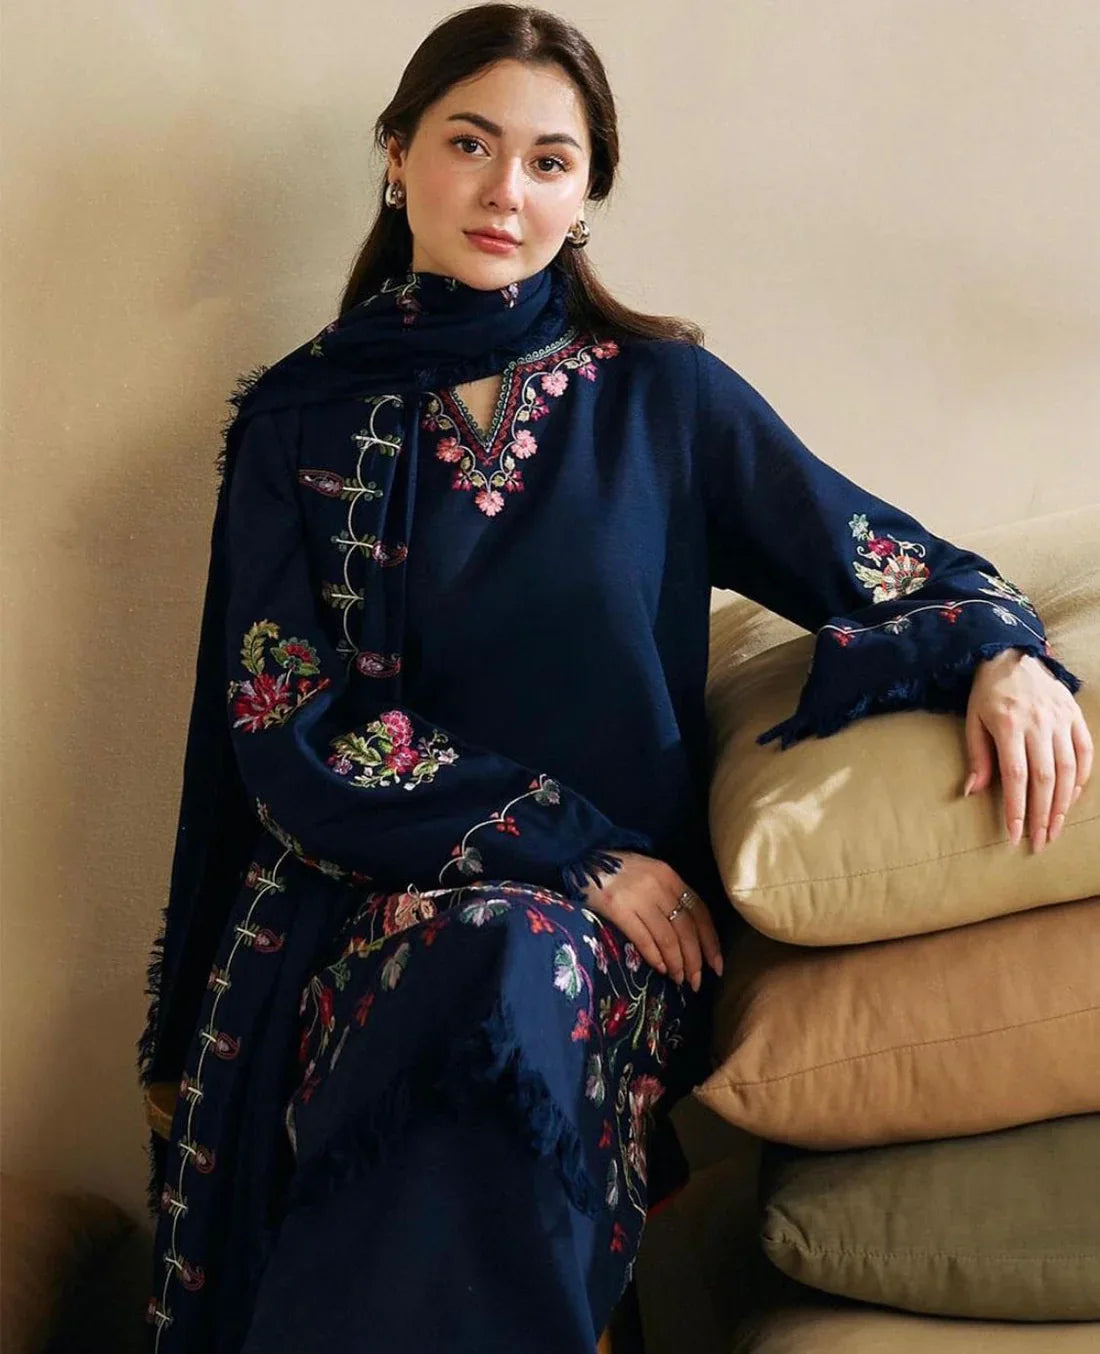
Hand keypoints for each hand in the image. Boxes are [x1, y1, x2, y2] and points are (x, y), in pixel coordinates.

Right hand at [574, 851, 723, 990]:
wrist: (583, 858)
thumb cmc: (620, 871)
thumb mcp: (651, 875)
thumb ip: (669, 896)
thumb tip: (688, 936)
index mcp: (670, 877)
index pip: (700, 913)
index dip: (711, 942)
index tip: (716, 966)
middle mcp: (658, 886)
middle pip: (686, 929)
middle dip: (695, 960)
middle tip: (695, 982)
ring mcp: (638, 897)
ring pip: (668, 937)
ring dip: (676, 963)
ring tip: (678, 979)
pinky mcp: (617, 908)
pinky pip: (643, 938)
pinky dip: (654, 956)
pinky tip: (659, 968)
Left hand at [964, 648, 1092, 851]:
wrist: (1013, 655)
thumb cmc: (987, 692)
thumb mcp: (972, 720)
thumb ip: (977, 756)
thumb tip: (973, 792)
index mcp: (1009, 726)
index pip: (1016, 777)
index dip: (1017, 809)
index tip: (1014, 836)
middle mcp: (1039, 724)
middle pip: (1045, 779)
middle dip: (1042, 815)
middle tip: (1039, 841)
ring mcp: (1061, 719)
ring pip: (1069, 770)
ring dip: (1063, 804)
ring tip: (1054, 829)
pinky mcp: (1075, 715)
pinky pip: (1084, 752)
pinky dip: (1081, 778)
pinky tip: (1071, 799)